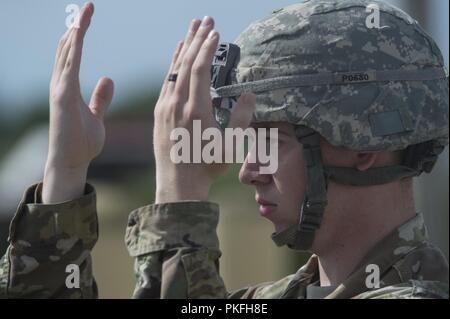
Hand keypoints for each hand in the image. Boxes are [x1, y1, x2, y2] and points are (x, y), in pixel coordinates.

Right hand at [42, 2, 113, 202]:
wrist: (72, 162)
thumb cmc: (82, 141)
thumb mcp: (96, 115)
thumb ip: (100, 98)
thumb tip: (108, 79)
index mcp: (69, 86)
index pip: (73, 53)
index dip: (80, 33)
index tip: (88, 15)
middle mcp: (61, 84)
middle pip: (68, 48)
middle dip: (77, 26)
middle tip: (87, 6)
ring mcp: (59, 89)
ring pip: (66, 53)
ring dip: (75, 32)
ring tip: (83, 12)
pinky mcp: (62, 97)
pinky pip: (68, 68)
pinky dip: (72, 50)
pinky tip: (78, 34)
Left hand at [153, 17, 254, 202]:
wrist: (178, 184)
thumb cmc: (207, 167)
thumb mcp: (231, 145)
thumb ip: (241, 117)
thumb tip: (248, 93)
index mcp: (196, 110)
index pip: (200, 69)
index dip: (208, 48)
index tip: (216, 31)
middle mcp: (177, 105)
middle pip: (186, 63)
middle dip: (197, 39)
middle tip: (205, 19)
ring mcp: (164, 108)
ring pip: (173, 70)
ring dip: (184, 47)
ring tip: (191, 29)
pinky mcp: (158, 113)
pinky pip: (166, 82)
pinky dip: (172, 65)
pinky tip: (177, 55)